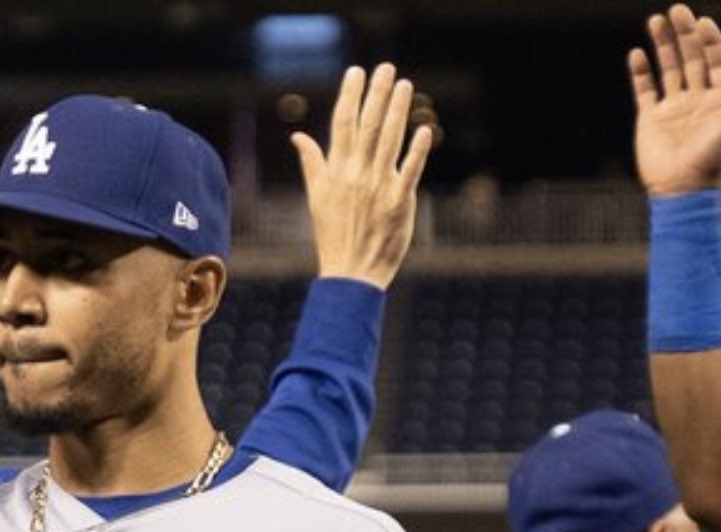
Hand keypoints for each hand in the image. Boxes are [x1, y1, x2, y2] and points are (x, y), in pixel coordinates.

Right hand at [293, 62, 434, 289]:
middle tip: (386, 68)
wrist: (352, 275)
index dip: (350, 96)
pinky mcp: (400, 203)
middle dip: (377, 94)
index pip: (342, 125)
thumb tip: (297, 138)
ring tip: (405, 86)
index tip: (357, 72)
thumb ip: (312, 164)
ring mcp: (379, 188)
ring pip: (390, 141)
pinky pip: (410, 170)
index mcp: (335, 173)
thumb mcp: (317, 199)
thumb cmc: (334, 236)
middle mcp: (357, 176)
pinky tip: (423, 129)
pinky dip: (417, 149)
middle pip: (368, 126)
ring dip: (398, 111)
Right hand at [631, 5, 720, 193]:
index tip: (702, 22)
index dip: (711, 38)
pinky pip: (644, 91)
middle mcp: (697, 98)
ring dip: (663, 44)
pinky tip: (636, 54)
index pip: (716, 58)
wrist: (683, 188)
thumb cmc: (714, 158)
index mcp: (719, 97)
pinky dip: (640, 72)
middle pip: (692, 57)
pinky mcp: (650, 120)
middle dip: (685, 33)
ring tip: (656, 20)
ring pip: (668, 68)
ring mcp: (673, 108)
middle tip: (677, 10)